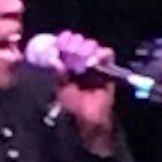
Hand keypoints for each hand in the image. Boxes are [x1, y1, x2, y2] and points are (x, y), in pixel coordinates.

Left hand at [49, 30, 116, 152]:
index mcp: (66, 62)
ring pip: (91, 45)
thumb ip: (57, 73)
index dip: (63, 40)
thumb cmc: (72, 106)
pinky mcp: (108, 68)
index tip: (59, 42)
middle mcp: (80, 60)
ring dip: (85, 49)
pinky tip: (92, 63)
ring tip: (80, 60)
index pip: (65, 44)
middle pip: (78, 41)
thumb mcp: (60, 88)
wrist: (87, 120)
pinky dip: (100, 55)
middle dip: (73, 44)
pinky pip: (106, 54)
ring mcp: (94, 63)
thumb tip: (53, 59)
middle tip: (69, 51)